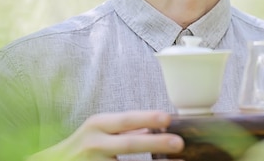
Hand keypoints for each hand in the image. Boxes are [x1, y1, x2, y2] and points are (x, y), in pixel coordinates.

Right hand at [26, 111, 183, 160]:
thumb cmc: (83, 144)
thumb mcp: (100, 130)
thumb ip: (126, 129)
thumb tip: (156, 124)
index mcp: (98, 125)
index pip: (126, 120)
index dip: (147, 118)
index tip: (168, 118)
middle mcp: (94, 144)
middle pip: (128, 144)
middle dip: (155, 143)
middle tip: (179, 143)